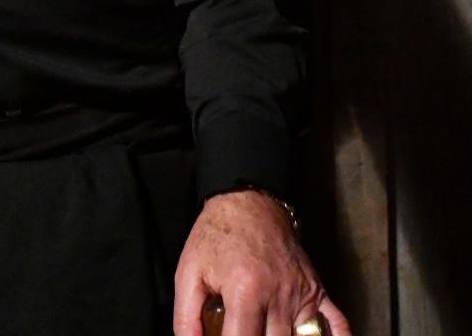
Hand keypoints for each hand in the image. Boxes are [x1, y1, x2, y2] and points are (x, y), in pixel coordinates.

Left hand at [174, 190, 350, 335]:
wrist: (247, 202)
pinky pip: (338, 324)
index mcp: (246, 292)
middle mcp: (280, 296)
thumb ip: (186, 317)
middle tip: (241, 333)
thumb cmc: (216, 236)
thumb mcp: (188, 273)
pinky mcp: (317, 291)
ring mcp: (303, 295)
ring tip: (263, 332)